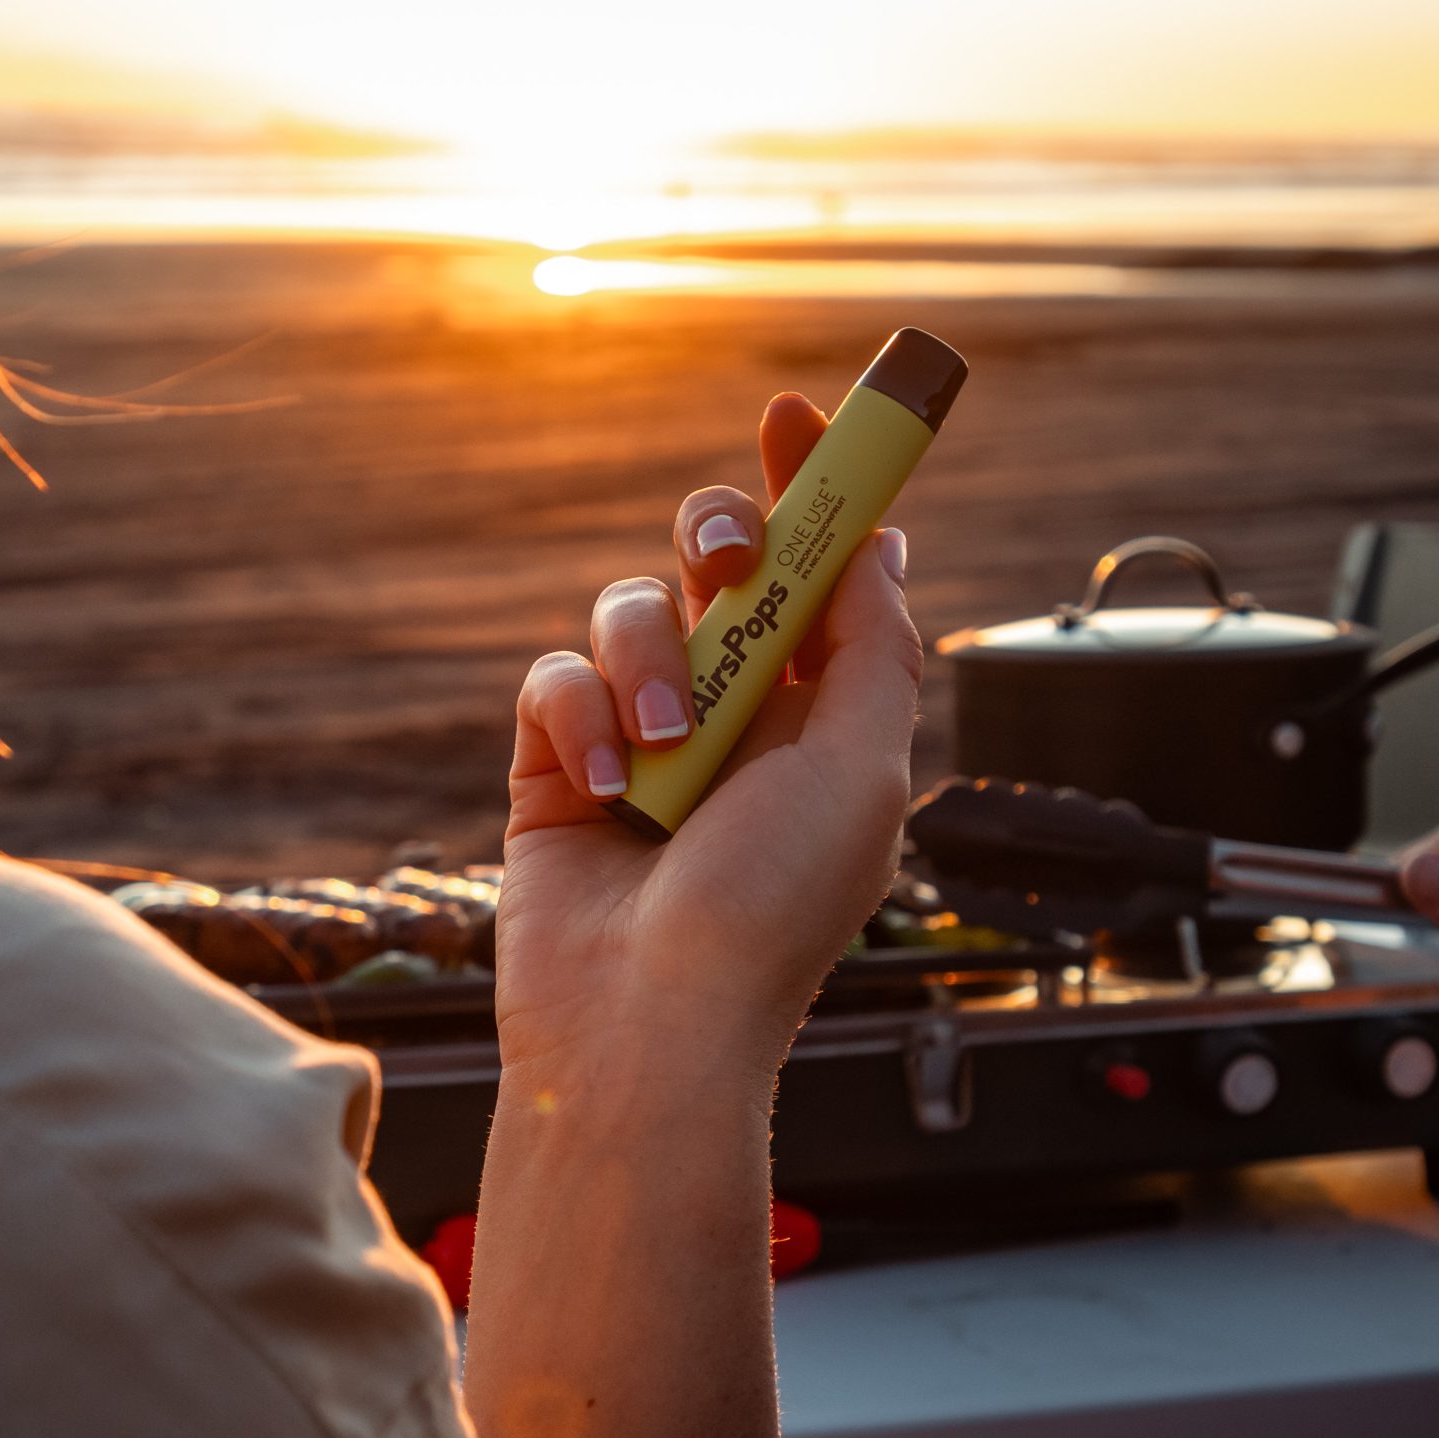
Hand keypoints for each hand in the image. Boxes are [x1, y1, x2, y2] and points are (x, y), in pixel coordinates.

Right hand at [497, 391, 922, 1081]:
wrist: (648, 1025)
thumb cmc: (770, 913)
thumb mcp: (862, 768)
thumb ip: (872, 646)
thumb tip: (885, 542)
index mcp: (822, 712)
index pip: (821, 569)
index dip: (814, 485)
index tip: (803, 412)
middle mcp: (733, 710)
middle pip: (718, 561)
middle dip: (721, 537)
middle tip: (730, 558)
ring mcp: (640, 733)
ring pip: (630, 611)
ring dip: (650, 664)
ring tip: (666, 752)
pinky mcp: (554, 763)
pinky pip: (553, 678)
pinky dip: (579, 719)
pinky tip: (604, 789)